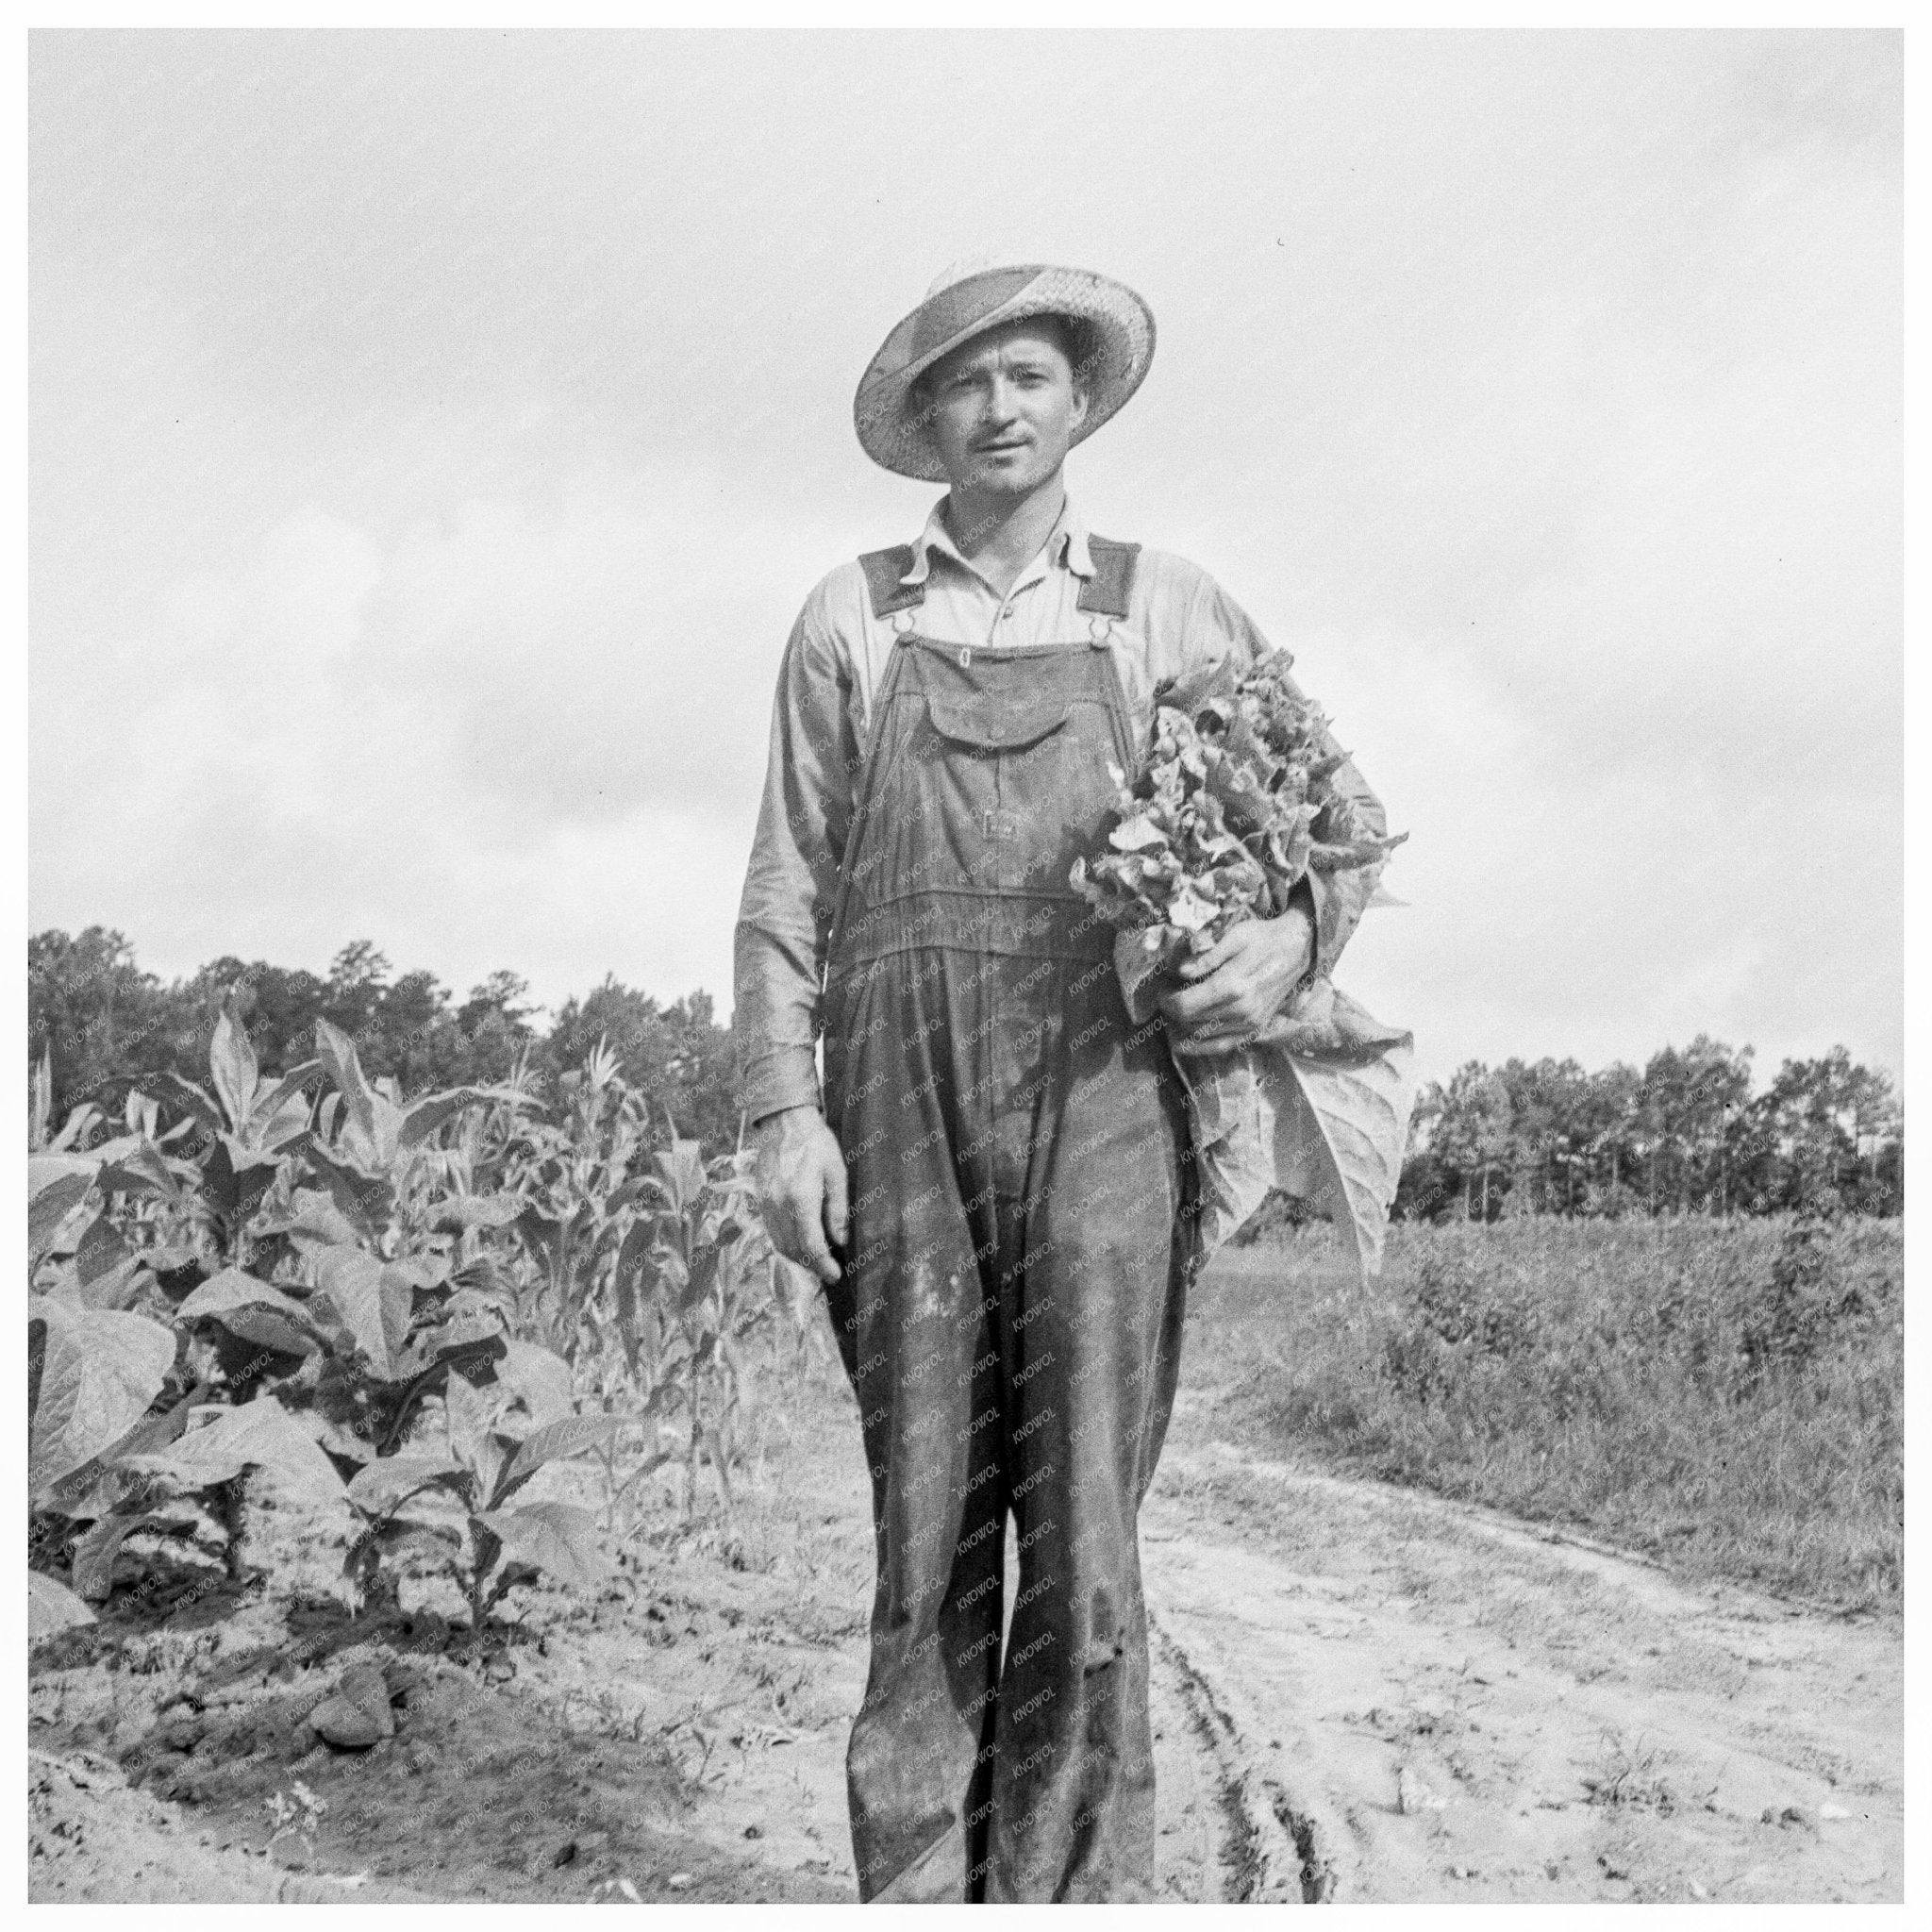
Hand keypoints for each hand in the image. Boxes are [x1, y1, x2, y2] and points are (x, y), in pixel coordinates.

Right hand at [752, 1105, 848, 1284]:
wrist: (786, 1123)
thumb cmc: (817, 1144)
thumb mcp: (837, 1173)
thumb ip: (837, 1209)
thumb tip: (839, 1241)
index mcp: (801, 1198)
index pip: (811, 1244)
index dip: (823, 1265)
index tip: (835, 1275)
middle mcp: (779, 1204)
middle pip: (793, 1249)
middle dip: (811, 1266)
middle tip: (829, 1271)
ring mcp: (766, 1203)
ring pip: (779, 1243)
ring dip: (798, 1258)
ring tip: (816, 1262)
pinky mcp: (760, 1199)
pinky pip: (772, 1231)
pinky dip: (786, 1243)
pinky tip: (800, 1244)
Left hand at [1159, 909, 1313, 1057]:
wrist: (1296, 950)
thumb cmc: (1262, 939)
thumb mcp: (1234, 935)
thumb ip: (1206, 955)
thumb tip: (1180, 971)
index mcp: (1233, 985)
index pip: (1185, 1005)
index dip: (1166, 999)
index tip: (1162, 988)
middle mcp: (1241, 1010)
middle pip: (1189, 1021)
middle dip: (1171, 1010)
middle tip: (1167, 995)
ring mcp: (1249, 1023)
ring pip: (1201, 1036)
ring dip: (1180, 1026)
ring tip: (1175, 1009)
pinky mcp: (1254, 1029)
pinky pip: (1221, 1047)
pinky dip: (1199, 1047)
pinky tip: (1183, 1041)